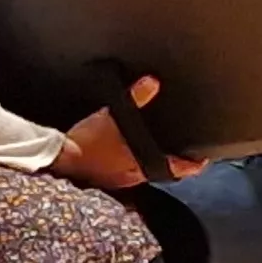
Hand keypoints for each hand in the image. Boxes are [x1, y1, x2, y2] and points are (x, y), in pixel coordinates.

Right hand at [51, 76, 201, 187]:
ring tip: (153, 148)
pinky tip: (124, 153)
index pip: (178, 169)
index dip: (193, 165)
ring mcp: (120, 180)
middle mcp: (135, 176)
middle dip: (172, 161)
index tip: (202, 159)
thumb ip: (135, 97)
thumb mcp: (113, 114)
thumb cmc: (87, 140)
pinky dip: (131, 163)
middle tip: (180, 149)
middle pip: (162, 171)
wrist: (59, 158)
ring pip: (144, 172)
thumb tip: (153, 82)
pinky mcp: (105, 179)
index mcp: (142, 164)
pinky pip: (126, 172)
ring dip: (150, 162)